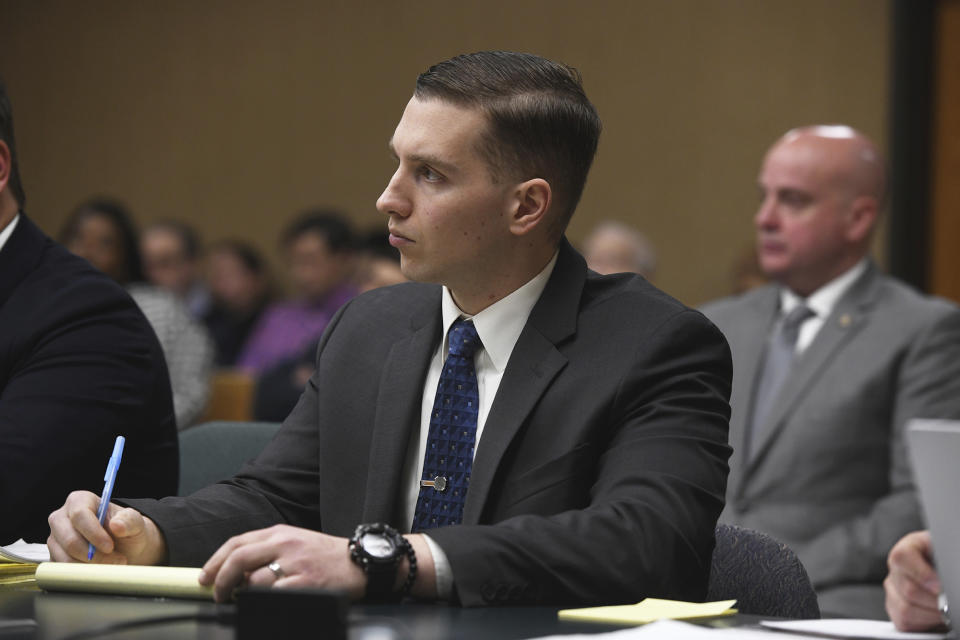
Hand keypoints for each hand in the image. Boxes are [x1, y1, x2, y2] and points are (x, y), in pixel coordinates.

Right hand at [47, 490, 166, 565]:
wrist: (124, 548)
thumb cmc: (127, 531)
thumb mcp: (136, 522)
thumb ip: (130, 520)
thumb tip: (116, 524)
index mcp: (80, 501)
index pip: (80, 515)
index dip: (94, 533)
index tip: (110, 547)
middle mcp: (61, 518)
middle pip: (69, 539)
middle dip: (94, 555)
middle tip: (116, 560)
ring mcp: (55, 539)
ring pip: (66, 558)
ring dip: (92, 566)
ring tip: (113, 563)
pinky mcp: (55, 557)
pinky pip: (65, 571)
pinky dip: (84, 573)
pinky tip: (100, 568)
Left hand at [198, 525, 366, 602]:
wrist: (360, 561)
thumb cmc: (326, 555)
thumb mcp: (296, 542)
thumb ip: (268, 550)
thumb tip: (235, 571)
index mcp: (280, 533)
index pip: (237, 542)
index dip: (215, 561)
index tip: (205, 577)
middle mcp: (285, 544)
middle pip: (239, 558)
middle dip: (220, 580)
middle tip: (217, 594)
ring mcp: (296, 563)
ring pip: (254, 580)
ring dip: (243, 595)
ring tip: (244, 602)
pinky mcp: (306, 582)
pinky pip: (274, 595)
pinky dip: (263, 602)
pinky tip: (264, 605)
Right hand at [885, 530, 943, 630]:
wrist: (946, 574)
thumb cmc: (949, 564)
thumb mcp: (949, 556)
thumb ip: (948, 563)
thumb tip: (950, 581)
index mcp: (909, 548)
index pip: (902, 557)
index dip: (921, 574)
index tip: (940, 586)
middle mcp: (896, 568)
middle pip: (909, 589)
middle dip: (936, 601)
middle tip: (950, 602)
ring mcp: (893, 589)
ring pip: (906, 609)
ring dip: (932, 614)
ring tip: (946, 611)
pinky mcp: (894, 609)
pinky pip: (905, 622)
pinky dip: (924, 624)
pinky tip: (935, 616)